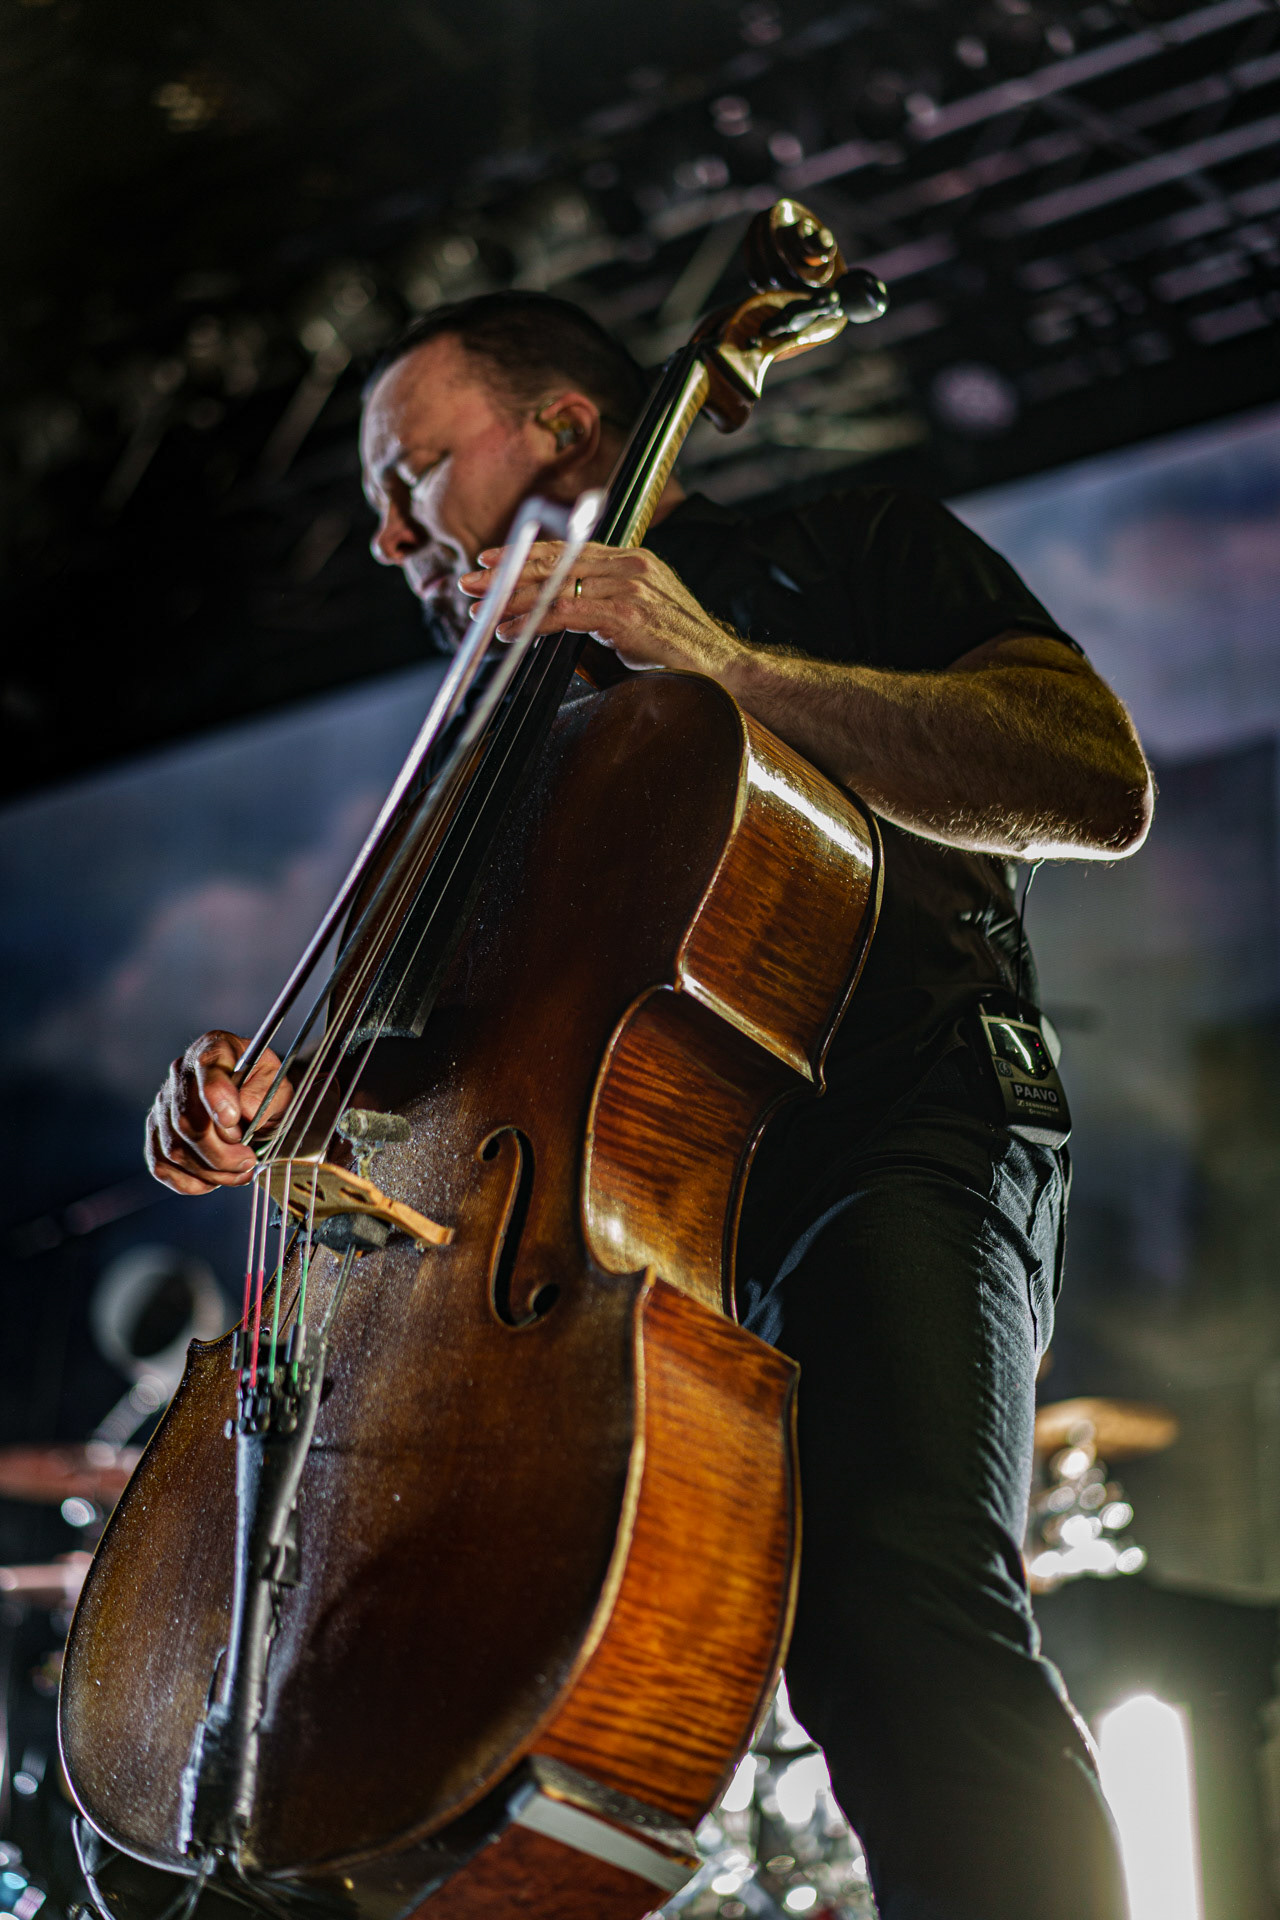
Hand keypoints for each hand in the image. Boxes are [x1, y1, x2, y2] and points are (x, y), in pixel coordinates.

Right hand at [145, 1031, 292, 1195]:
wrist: (252, 1101)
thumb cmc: (264, 1088)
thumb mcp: (278, 1083)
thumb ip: (265, 1094)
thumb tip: (243, 1111)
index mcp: (214, 1050)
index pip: (207, 1069)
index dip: (216, 1097)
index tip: (234, 1121)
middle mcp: (181, 1074)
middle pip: (186, 1120)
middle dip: (221, 1152)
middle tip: (248, 1160)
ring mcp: (163, 1104)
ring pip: (174, 1149)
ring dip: (212, 1171)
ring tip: (240, 1173)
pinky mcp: (156, 1134)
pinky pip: (162, 1166)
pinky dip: (191, 1182)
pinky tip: (214, 1179)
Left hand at [457, 541, 741, 674]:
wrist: (724, 670)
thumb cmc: (681, 652)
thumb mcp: (640, 619)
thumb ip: (604, 608)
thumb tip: (558, 615)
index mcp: (635, 561)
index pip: (570, 548)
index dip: (527, 552)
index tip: (493, 559)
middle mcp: (632, 566)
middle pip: (557, 561)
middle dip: (507, 570)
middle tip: (470, 579)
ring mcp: (631, 589)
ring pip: (556, 586)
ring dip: (511, 598)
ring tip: (480, 608)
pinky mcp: (627, 617)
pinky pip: (567, 613)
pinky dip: (532, 621)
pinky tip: (510, 630)